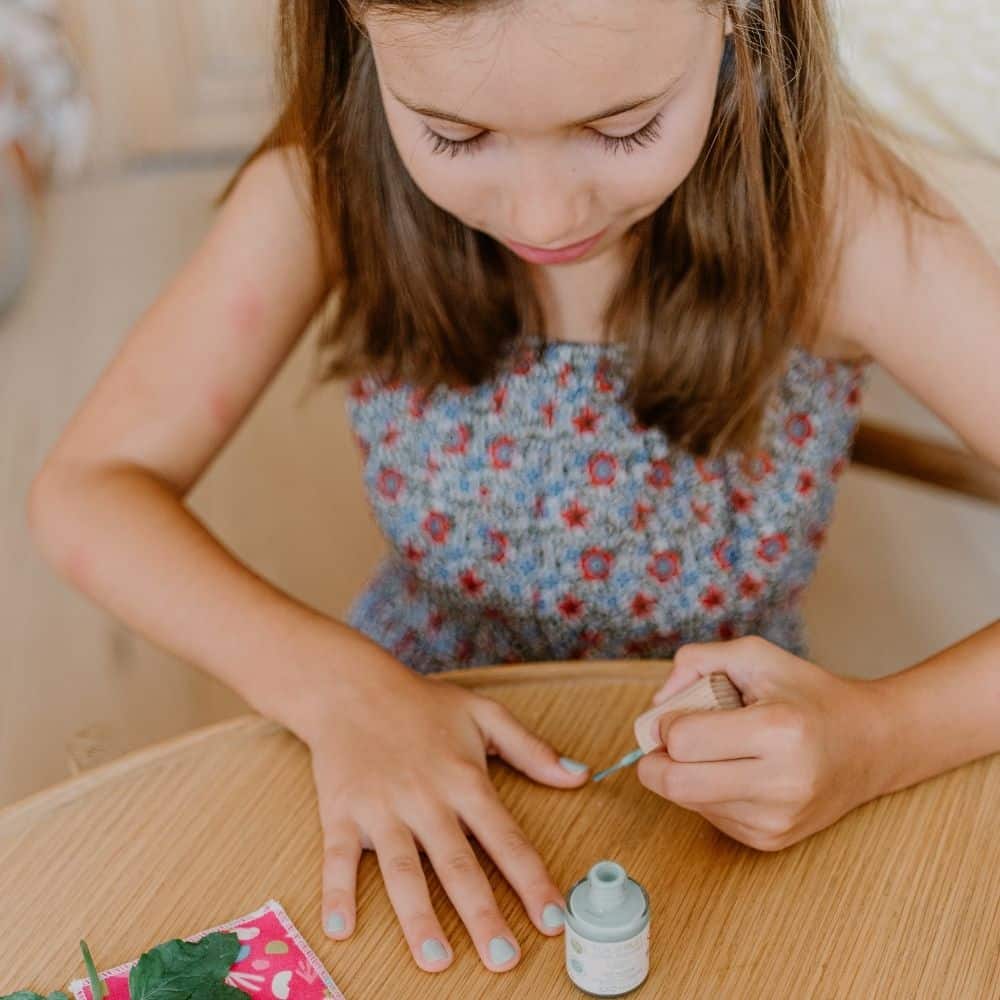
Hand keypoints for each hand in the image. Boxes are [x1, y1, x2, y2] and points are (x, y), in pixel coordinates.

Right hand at [299, 645, 589, 972]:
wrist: (352, 688)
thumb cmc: (422, 703)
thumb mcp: (484, 714)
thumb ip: (531, 749)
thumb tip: (579, 775)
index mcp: (464, 778)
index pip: (505, 838)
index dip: (532, 880)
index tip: (553, 919)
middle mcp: (425, 798)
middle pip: (457, 864)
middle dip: (482, 914)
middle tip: (502, 959)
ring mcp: (381, 807)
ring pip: (402, 870)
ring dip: (418, 916)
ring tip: (436, 959)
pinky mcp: (341, 812)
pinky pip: (339, 858)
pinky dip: (337, 892)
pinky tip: (342, 928)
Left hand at [636, 636, 888, 850]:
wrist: (871, 744)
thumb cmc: (807, 694)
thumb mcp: (754, 656)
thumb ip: (695, 662)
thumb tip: (655, 707)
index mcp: (779, 730)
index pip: (685, 742)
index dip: (666, 725)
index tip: (677, 714)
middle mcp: (782, 783)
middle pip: (678, 785)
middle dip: (655, 762)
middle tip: (664, 741)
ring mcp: (777, 819)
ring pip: (689, 803)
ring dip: (683, 776)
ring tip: (716, 750)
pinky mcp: (771, 840)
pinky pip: (710, 818)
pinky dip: (706, 794)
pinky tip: (734, 772)